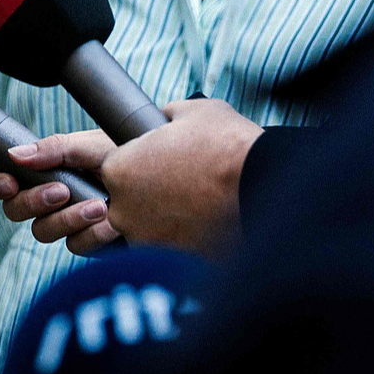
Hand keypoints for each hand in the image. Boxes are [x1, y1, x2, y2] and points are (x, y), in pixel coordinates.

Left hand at [0, 100, 262, 255]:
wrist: (266, 190)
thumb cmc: (234, 147)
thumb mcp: (195, 113)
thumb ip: (166, 116)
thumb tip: (160, 119)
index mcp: (124, 160)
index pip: (71, 151)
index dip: (40, 152)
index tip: (14, 156)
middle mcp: (123, 200)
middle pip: (66, 209)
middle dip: (52, 205)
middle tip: (58, 197)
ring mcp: (141, 234)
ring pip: (90, 242)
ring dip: (87, 232)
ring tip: (98, 220)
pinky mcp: (163, 259)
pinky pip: (128, 258)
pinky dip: (127, 249)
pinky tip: (135, 239)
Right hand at [0, 128, 120, 254]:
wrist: (165, 176)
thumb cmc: (126, 153)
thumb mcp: (92, 145)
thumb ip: (55, 149)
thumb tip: (14, 155)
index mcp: (43, 172)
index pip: (4, 181)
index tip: (10, 183)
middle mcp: (50, 200)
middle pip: (15, 211)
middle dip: (34, 201)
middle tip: (62, 191)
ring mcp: (68, 223)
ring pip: (43, 232)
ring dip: (68, 219)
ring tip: (99, 206)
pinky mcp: (90, 242)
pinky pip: (76, 246)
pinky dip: (93, 235)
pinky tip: (112, 223)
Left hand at [97, 99, 261, 251]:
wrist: (264, 187)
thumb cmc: (226, 144)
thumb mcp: (191, 111)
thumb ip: (164, 118)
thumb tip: (162, 121)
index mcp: (118, 169)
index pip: (109, 167)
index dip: (135, 161)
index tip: (156, 161)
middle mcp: (123, 210)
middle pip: (123, 201)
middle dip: (146, 192)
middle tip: (177, 182)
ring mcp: (146, 241)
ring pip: (144, 227)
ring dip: (162, 218)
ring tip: (193, 203)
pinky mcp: (172, 262)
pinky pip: (167, 248)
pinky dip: (181, 237)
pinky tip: (203, 222)